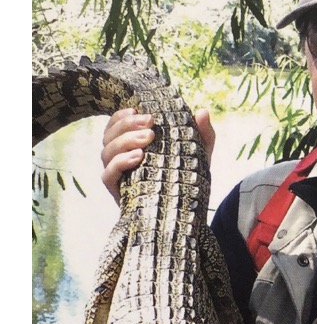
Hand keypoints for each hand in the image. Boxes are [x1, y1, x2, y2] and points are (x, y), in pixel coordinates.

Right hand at [101, 107, 215, 203]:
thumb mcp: (197, 156)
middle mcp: (120, 158)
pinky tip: (138, 158)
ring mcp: (118, 175)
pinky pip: (108, 175)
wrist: (185, 214)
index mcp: (132, 145)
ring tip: (147, 140)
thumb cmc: (186, 180)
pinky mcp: (118, 191)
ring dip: (125, 141)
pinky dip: (120, 163)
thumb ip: (202, 135)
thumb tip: (202, 112)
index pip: (116, 126)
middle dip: (128, 125)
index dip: (122, 116)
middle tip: (150, 124)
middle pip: (109, 135)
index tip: (138, 110)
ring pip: (107, 152)